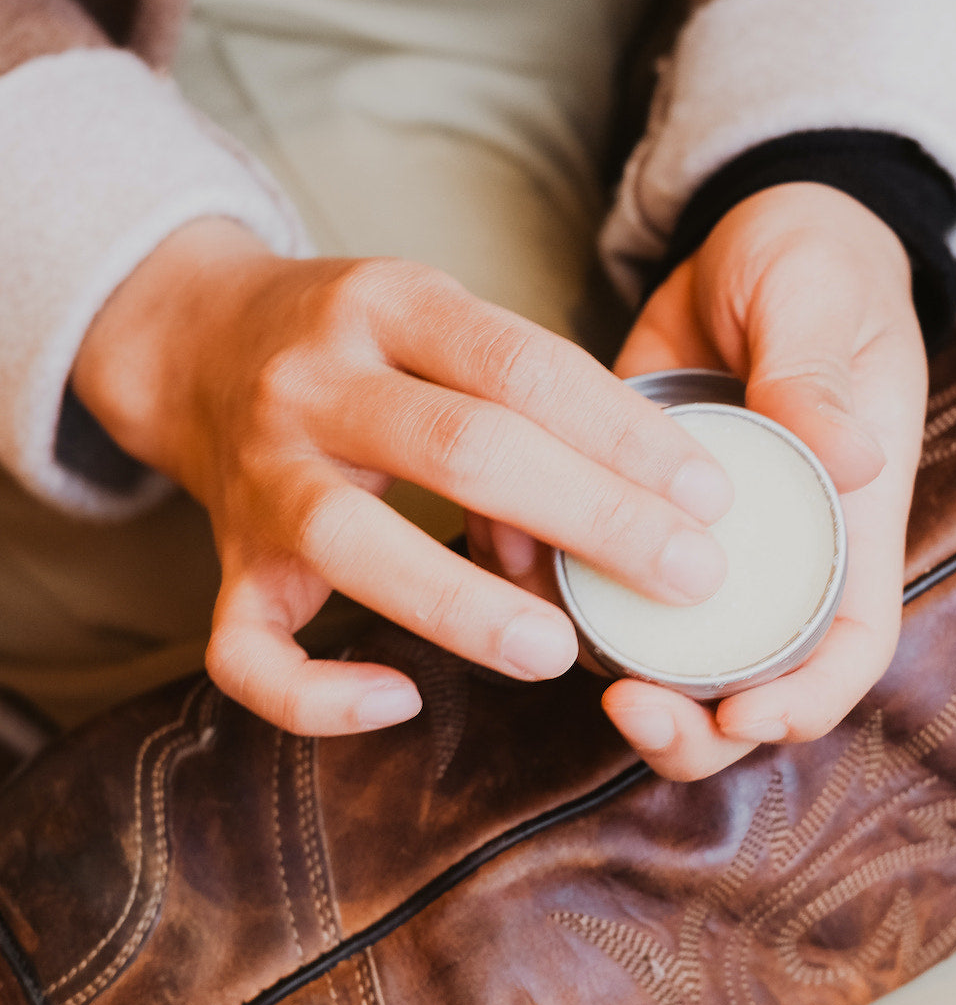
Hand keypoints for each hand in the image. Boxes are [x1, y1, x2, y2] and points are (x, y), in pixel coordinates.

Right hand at [72, 218, 734, 735]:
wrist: (197, 340)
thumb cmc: (359, 341)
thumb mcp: (437, 322)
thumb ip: (523, 399)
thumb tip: (636, 511)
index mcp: (387, 303)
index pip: (524, 366)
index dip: (627, 434)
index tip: (709, 497)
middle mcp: (315, 381)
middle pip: (463, 448)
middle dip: (592, 517)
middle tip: (688, 578)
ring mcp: (261, 474)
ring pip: (352, 541)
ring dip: (464, 603)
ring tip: (560, 649)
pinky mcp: (226, 562)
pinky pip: (247, 649)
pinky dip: (317, 694)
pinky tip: (401, 701)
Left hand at [602, 183, 927, 778]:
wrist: (750, 237)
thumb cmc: (818, 268)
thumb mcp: (826, 305)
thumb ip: (822, 378)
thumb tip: (854, 460)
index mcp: (848, 524)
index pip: (848, 648)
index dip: (806, 701)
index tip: (742, 712)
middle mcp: (775, 553)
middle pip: (750, 684)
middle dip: (694, 726)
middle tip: (628, 707)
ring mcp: (700, 538)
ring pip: (663, 649)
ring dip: (613, 672)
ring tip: (544, 640)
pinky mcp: (631, 502)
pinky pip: (595, 568)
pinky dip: (549, 577)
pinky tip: (506, 553)